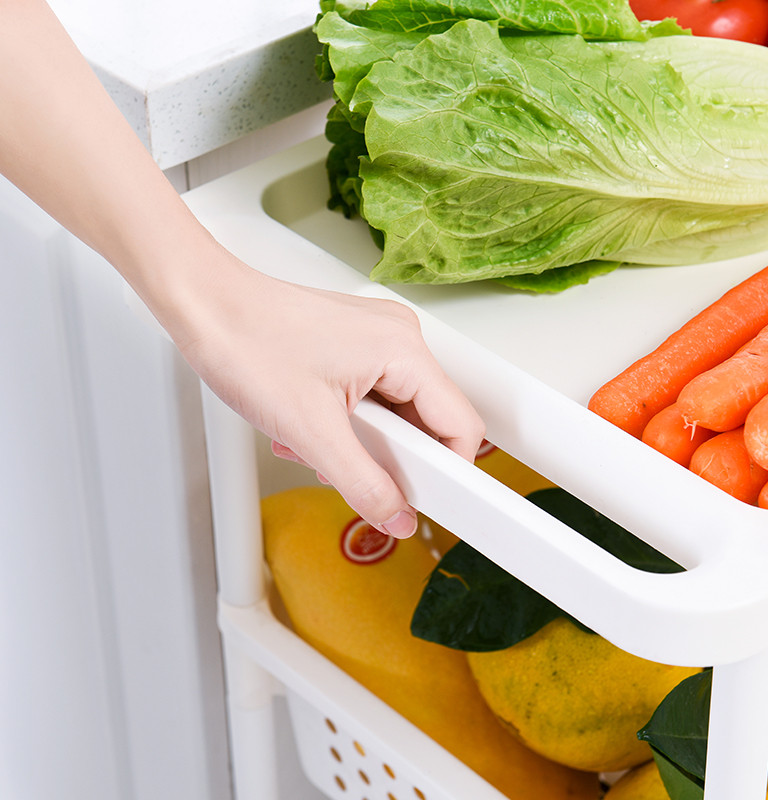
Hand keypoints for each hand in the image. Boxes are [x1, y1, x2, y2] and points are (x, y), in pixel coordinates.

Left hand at [167, 244, 484, 537]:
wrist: (204, 306)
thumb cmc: (246, 341)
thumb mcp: (311, 431)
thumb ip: (364, 483)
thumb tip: (397, 515)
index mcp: (403, 349)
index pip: (460, 425)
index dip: (447, 472)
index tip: (422, 499)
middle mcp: (398, 338)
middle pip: (427, 421)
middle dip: (389, 457)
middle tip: (352, 469)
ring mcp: (376, 339)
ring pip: (396, 413)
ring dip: (361, 443)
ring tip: (317, 443)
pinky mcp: (355, 345)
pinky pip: (373, 397)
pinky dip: (347, 424)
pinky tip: (311, 429)